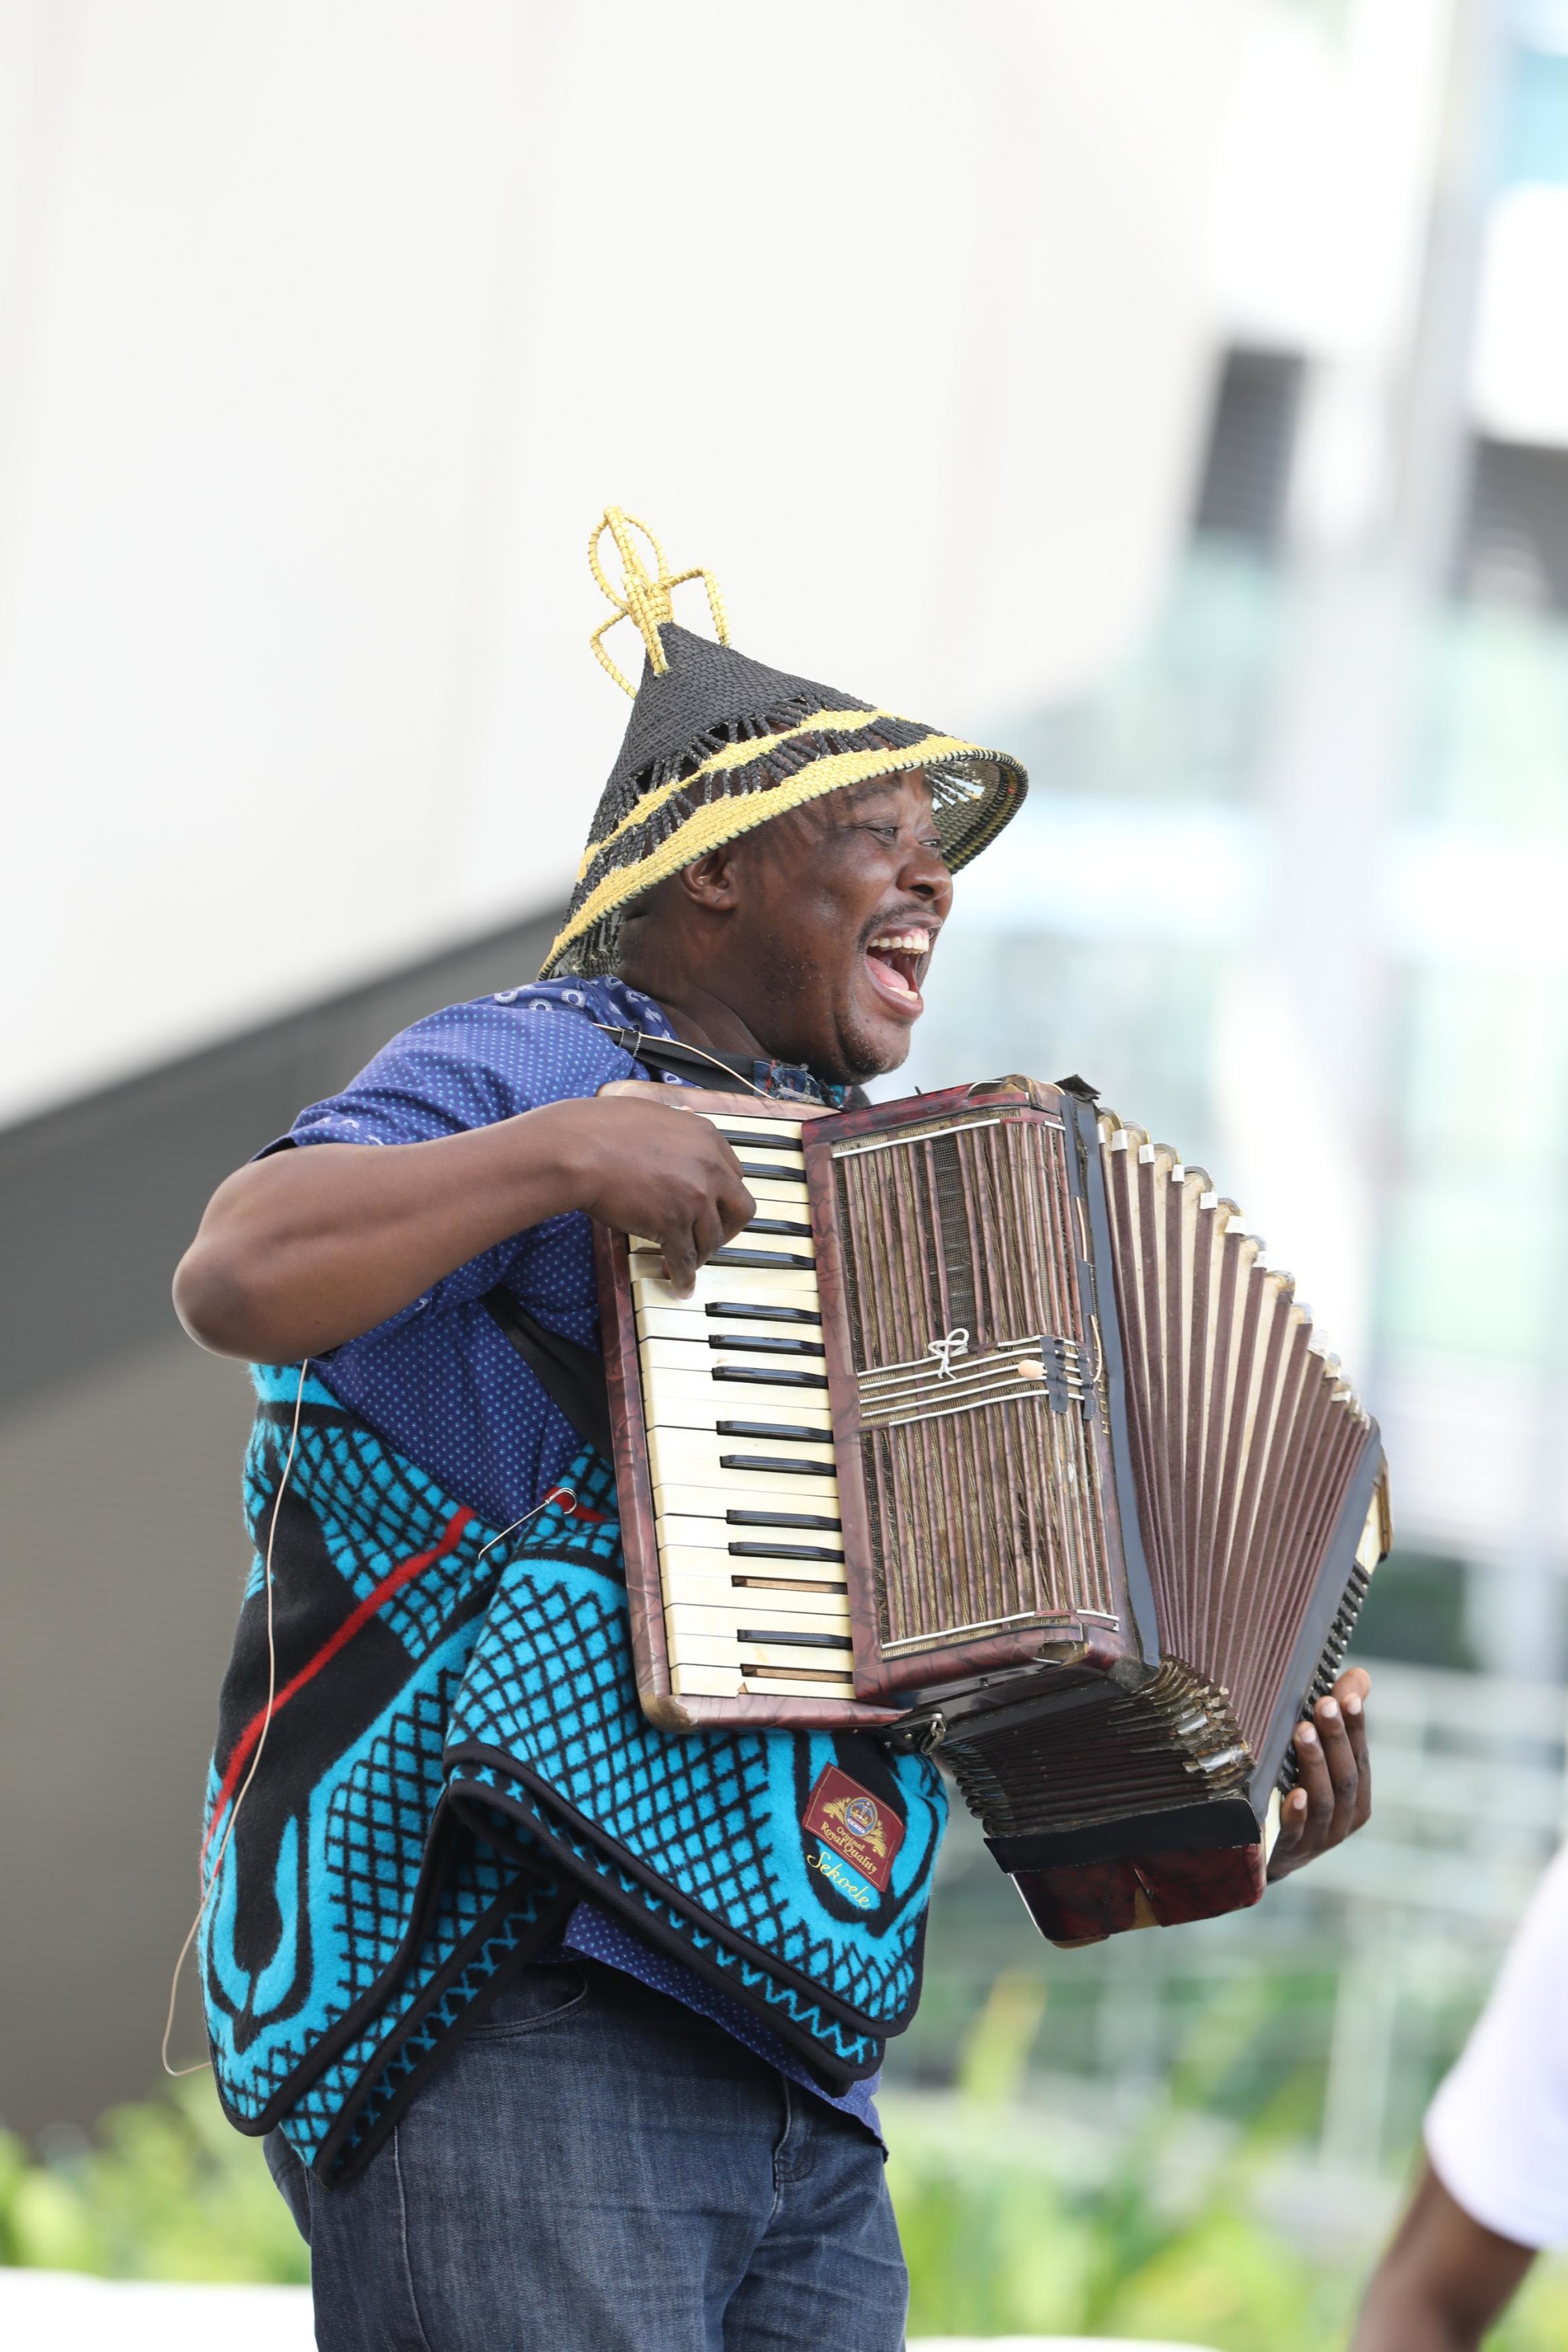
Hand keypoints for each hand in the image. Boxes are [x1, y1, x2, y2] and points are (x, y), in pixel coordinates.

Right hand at [552, 1083, 755, 1297]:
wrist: (580, 1149)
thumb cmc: (602, 1128)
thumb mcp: (653, 1113)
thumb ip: (677, 1126)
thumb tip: (683, 1122)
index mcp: (707, 1139)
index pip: (735, 1175)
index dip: (724, 1197)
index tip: (715, 1208)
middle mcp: (709, 1168)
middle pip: (740, 1209)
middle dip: (727, 1228)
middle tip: (710, 1238)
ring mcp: (694, 1198)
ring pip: (711, 1239)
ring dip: (700, 1254)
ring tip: (687, 1264)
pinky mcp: (672, 1224)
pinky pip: (685, 1258)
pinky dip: (684, 1276)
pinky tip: (680, 1286)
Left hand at [1266, 1666, 1370, 1879]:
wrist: (1266, 1854)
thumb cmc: (1297, 1792)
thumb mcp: (1320, 1760)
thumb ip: (1339, 1720)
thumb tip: (1360, 1676)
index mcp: (1356, 1796)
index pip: (1360, 1756)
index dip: (1356, 1727)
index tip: (1348, 1696)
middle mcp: (1344, 1818)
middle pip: (1345, 1776)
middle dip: (1336, 1738)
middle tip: (1324, 1704)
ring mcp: (1319, 1838)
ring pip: (1325, 1800)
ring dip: (1315, 1764)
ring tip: (1302, 1731)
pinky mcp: (1290, 1852)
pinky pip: (1297, 1832)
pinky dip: (1298, 1813)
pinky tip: (1295, 1793)